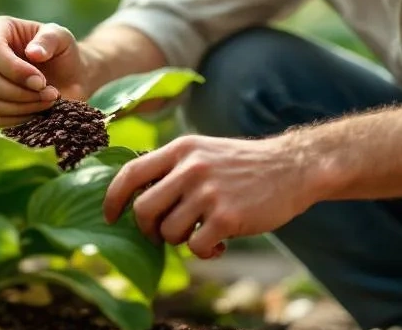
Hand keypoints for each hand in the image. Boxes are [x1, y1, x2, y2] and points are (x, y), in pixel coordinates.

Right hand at [0, 16, 93, 126]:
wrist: (71, 76)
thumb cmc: (63, 51)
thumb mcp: (61, 36)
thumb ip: (49, 40)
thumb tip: (33, 53)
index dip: (14, 69)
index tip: (41, 81)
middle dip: (21, 91)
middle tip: (51, 93)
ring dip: (24, 106)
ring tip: (51, 100)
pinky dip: (23, 118)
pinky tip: (42, 109)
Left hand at [102, 134, 323, 259]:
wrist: (291, 167)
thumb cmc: (242, 166)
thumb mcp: (203, 151)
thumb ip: (172, 167)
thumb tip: (135, 198)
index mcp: (181, 149)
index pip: (130, 173)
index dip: (113, 198)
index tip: (110, 217)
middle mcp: (190, 167)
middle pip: (143, 210)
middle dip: (148, 230)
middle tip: (163, 234)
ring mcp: (208, 192)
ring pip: (168, 232)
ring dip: (179, 241)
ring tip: (199, 234)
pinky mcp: (227, 216)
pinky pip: (195, 247)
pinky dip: (204, 252)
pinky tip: (219, 243)